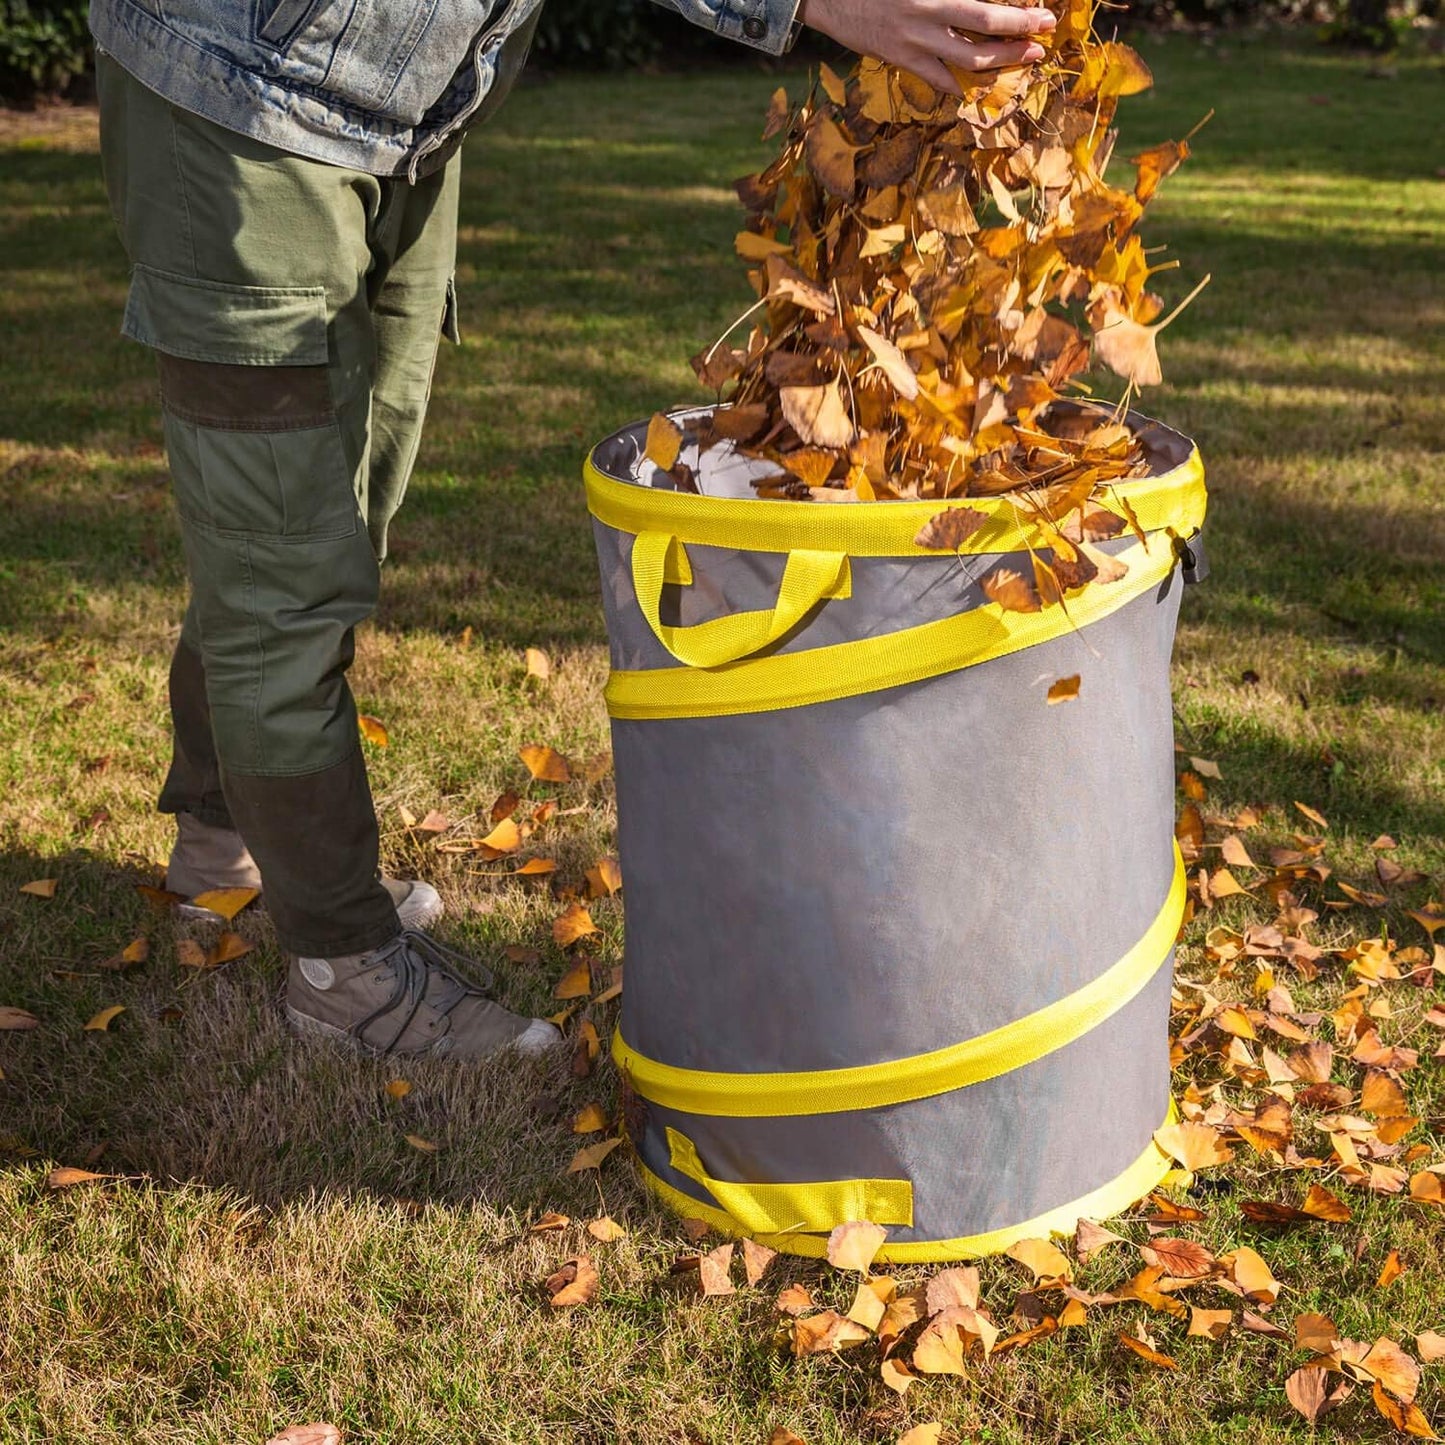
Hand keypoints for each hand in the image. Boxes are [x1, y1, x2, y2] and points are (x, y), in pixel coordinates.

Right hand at [796, 0, 1056, 93]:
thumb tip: (975, 3)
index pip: (984, 6)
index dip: (1017, 13)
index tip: (1042, 13)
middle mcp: (928, 15)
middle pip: (985, 31)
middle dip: (1019, 35)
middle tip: (1043, 36)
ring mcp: (915, 43)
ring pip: (968, 61)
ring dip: (1001, 64)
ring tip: (1024, 60)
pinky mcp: (902, 61)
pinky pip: (941, 80)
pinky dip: (964, 85)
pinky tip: (983, 85)